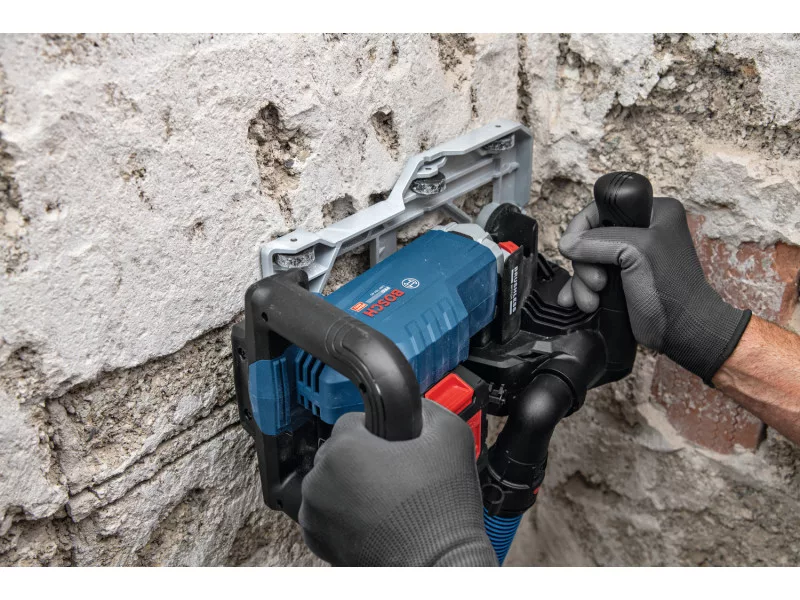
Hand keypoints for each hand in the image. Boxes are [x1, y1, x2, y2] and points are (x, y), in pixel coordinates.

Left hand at [298, 399, 496, 566]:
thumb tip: (415, 408)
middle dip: (363, 458)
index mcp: (343, 450)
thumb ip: (428, 409)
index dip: (380, 430)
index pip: (353, 420)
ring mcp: (315, 515)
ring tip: (388, 499)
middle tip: (397, 474)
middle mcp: (319, 481)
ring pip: (332, 482)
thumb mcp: (451, 436)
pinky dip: (346, 513)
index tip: (396, 445)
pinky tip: (377, 517)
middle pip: (338, 451)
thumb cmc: (441, 512)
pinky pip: (328, 512)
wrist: (439, 566)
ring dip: (352, 485)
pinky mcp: (319, 541)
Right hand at [557, 196, 750, 383]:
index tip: (573, 247)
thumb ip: (599, 241)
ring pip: (586, 259)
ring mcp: (629, 257)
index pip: (603, 207)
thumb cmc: (671, 289)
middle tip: (598, 282)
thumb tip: (566, 244)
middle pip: (590, 236)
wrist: (681, 331)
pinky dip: (580, 290)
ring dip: (582, 281)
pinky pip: (588, 278)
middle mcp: (640, 231)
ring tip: (591, 300)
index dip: (583, 226)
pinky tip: (577, 302)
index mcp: (653, 212)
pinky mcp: (620, 280)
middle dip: (585, 262)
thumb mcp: (637, 252)